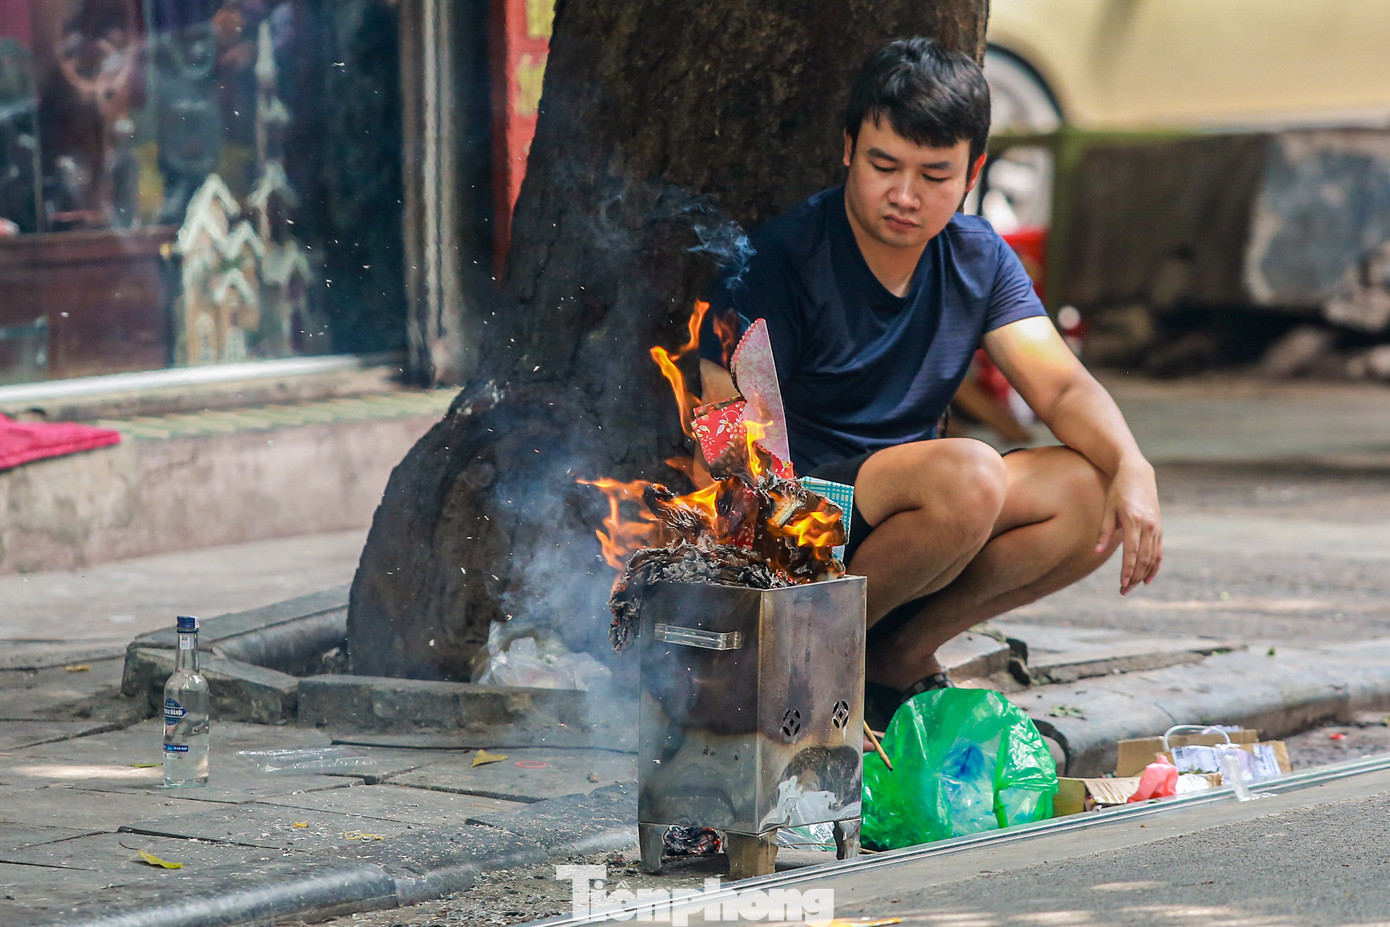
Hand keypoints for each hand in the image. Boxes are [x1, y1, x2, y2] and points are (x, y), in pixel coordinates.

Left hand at [1095, 459, 1161, 594]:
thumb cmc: (1118, 491)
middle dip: (1134, 577)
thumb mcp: (1107, 509)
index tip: (1122, 584)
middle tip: (1123, 592)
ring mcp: (1156, 527)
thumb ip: (1103, 532)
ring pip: (1152, 558)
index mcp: (1133, 521)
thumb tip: (1095, 552)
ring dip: (1143, 575)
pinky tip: (1147, 579)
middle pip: (1143, 559)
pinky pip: (1159, 552)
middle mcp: (1148, 526)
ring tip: (1131, 587)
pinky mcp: (1159, 528)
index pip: (1132, 552)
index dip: (1128, 570)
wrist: (1138, 474)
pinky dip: (1154, 566)